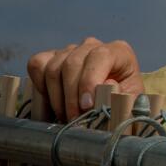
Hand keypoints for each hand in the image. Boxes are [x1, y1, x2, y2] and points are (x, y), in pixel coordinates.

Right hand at [26, 37, 143, 121]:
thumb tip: (108, 85)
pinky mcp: (50, 57)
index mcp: (119, 52)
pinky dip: (40, 87)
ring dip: (56, 98)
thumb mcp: (128, 104)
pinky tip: (51, 104)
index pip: (100, 56)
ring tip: (65, 118)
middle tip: (74, 120)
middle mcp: (93, 46)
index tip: (86, 106)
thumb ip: (123, 97)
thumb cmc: (121, 103)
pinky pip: (37, 65)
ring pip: (53, 69)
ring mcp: (69, 50)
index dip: (90, 80)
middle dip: (71, 96)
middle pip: (72, 63)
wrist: (107, 104)